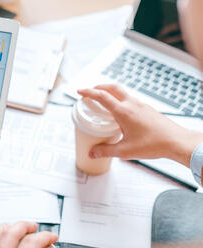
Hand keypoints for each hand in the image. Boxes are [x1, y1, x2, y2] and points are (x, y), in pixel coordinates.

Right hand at [77, 84, 202, 166]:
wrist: (176, 141)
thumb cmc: (154, 144)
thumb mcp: (125, 151)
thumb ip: (106, 151)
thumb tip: (93, 152)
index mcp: (124, 112)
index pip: (102, 96)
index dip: (88, 92)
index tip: (80, 92)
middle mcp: (132, 104)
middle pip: (112, 87)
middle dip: (99, 87)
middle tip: (90, 92)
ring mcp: (141, 105)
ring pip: (122, 92)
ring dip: (110, 92)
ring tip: (103, 100)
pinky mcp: (147, 109)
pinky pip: (130, 99)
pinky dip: (120, 99)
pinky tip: (119, 111)